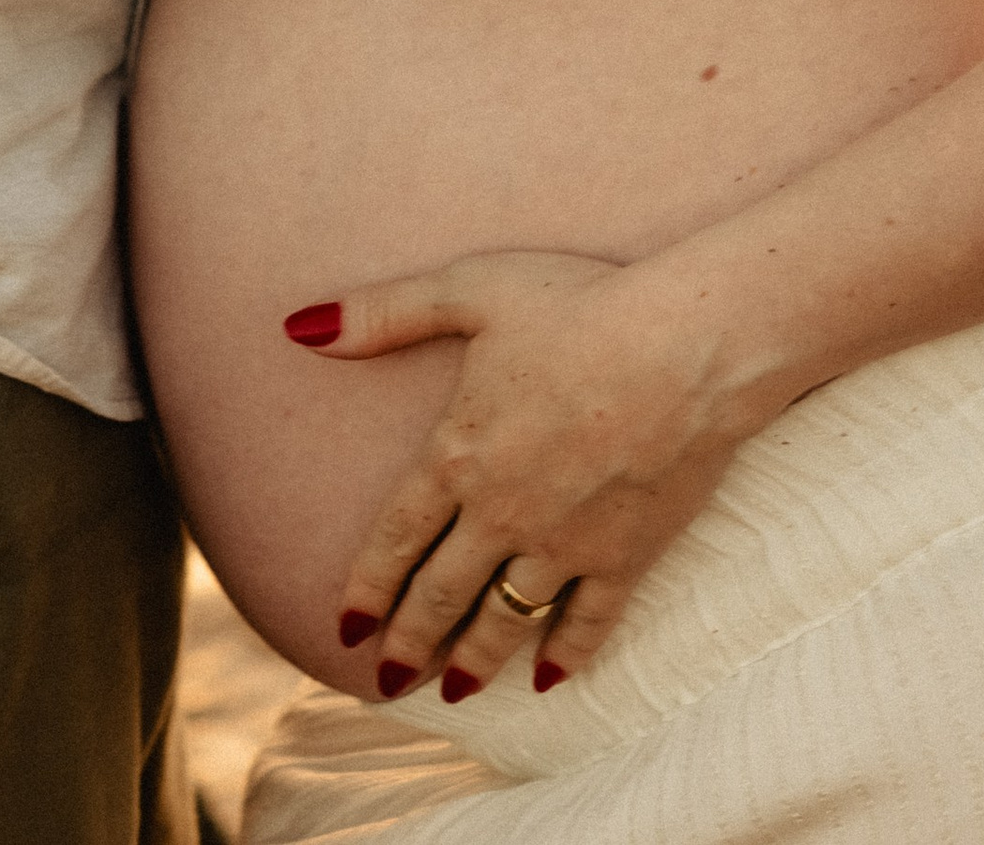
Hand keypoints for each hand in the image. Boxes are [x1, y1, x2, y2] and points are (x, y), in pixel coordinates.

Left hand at [287, 249, 752, 698]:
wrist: (686, 347)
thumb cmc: (577, 306)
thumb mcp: (468, 291)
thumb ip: (383, 314)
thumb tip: (298, 326)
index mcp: (458, 455)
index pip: (396, 538)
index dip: (367, 588)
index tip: (345, 631)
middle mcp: (503, 514)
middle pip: (443, 592)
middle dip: (410, 640)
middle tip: (387, 677)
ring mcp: (565, 544)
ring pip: (507, 618)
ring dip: (476, 659)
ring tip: (453, 691)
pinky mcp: (626, 557)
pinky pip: (588, 622)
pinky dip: (567, 656)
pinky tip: (548, 679)